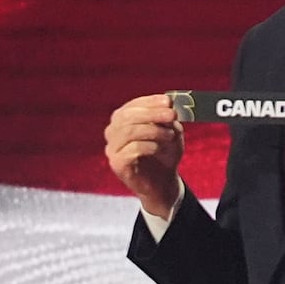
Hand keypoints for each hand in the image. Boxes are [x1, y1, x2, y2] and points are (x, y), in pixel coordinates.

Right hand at [104, 94, 182, 211]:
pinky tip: (158, 148)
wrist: (162, 182)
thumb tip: (168, 108)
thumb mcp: (171, 132)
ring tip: (170, 135)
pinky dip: (148, 146)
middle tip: (172, 115)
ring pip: (128, 132)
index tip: (168, 102)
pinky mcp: (117, 164)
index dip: (149, 102)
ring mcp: (112, 149)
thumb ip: (167, 120)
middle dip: (151, 114)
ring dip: (153, 130)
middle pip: (126, 117)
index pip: (131, 106)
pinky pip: (130, 150)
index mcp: (123, 121)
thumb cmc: (165, 154)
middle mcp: (113, 133)